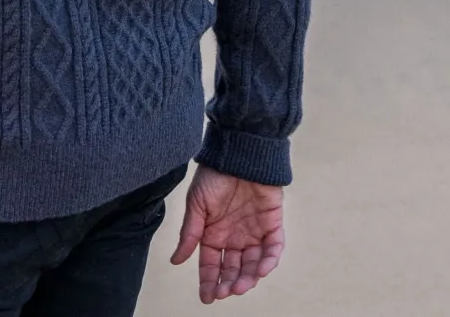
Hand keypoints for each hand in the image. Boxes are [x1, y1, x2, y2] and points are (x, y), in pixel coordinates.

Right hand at [170, 166, 283, 303]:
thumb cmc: (215, 175)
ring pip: (253, 264)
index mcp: (214, 233)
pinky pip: (274, 248)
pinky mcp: (272, 223)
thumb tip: (175, 261)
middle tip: (225, 292)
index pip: (211, 264)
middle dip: (229, 283)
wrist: (239, 153)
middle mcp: (234, 236)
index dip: (209, 281)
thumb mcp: (196, 205)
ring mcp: (254, 231)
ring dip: (248, 278)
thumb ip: (189, 234)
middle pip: (233, 268)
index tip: (207, 297)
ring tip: (241, 286)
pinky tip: (260, 269)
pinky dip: (269, 261)